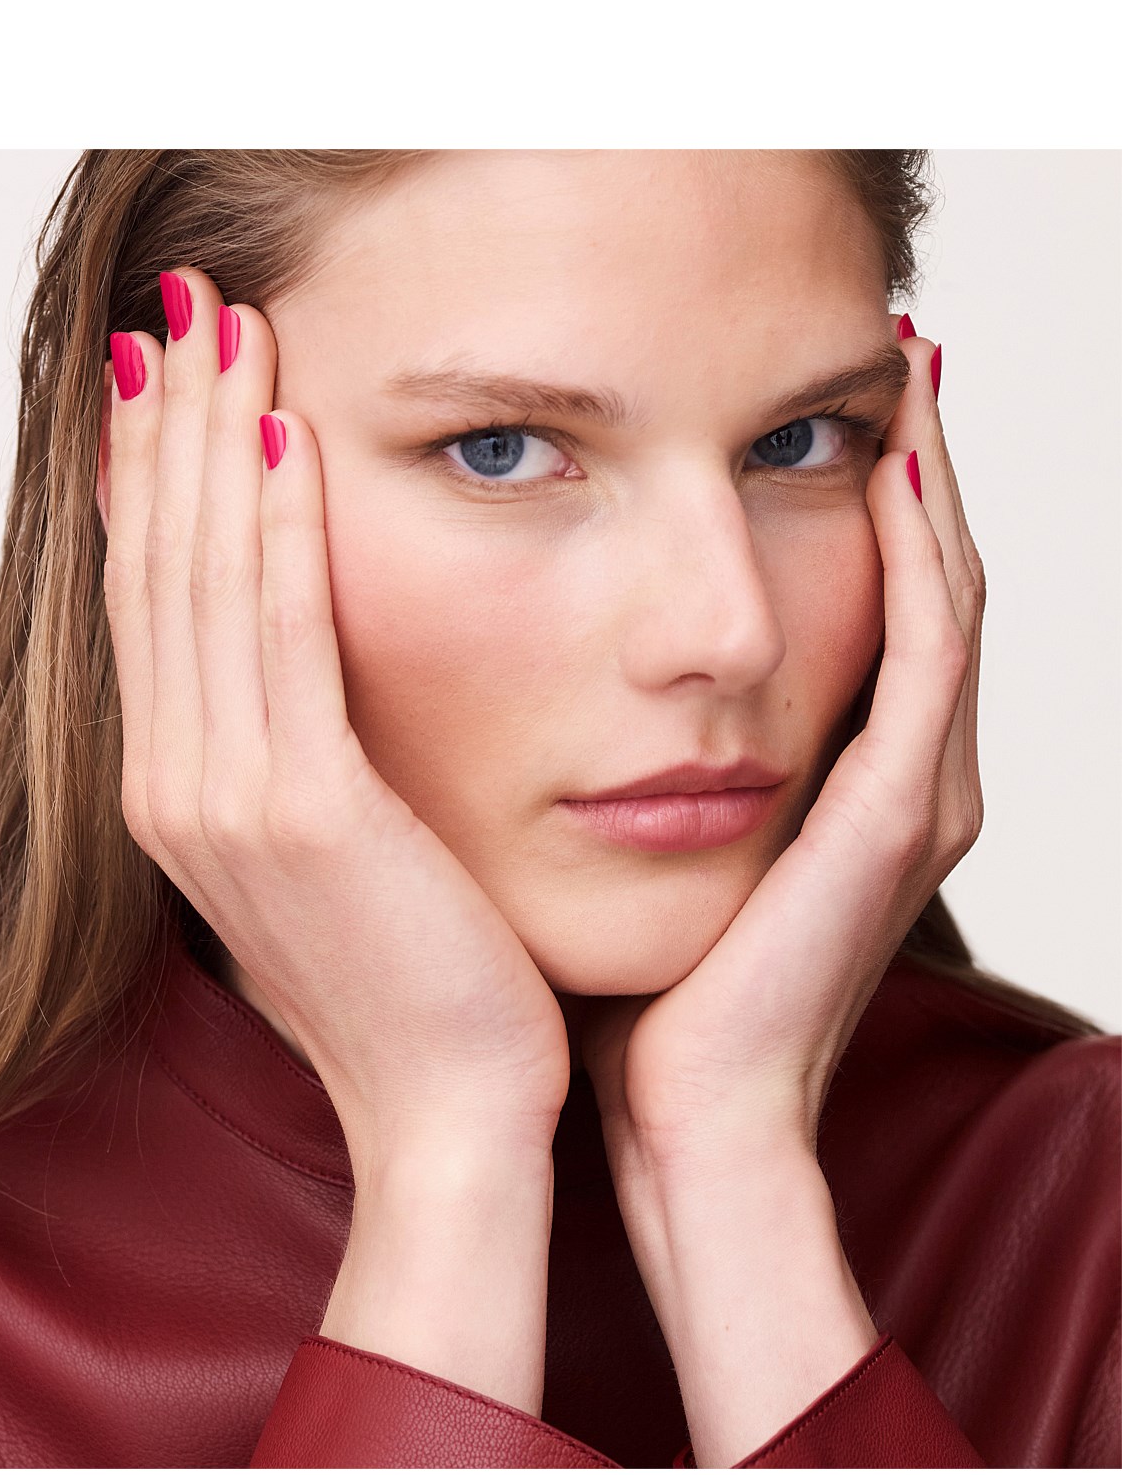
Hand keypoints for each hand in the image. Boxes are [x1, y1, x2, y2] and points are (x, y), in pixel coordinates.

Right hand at [98, 267, 570, 1180]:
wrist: (453, 1110)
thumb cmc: (424, 982)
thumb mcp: (342, 854)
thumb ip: (302, 753)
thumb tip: (311, 667)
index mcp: (184, 795)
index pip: (156, 601)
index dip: (155, 478)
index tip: (175, 376)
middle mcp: (177, 789)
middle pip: (159, 568)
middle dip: (167, 427)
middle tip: (187, 306)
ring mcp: (225, 802)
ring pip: (202, 581)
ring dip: (208, 442)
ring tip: (224, 324)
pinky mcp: (302, 813)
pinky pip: (280, 638)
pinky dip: (273, 530)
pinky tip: (284, 435)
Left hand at [578, 325, 983, 1180]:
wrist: (686, 1124)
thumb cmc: (645, 997)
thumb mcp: (639, 853)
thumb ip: (625, 761)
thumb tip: (531, 683)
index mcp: (842, 786)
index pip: (868, 606)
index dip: (855, 503)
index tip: (803, 405)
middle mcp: (902, 779)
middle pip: (924, 580)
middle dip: (909, 463)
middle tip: (881, 350)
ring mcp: (915, 796)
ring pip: (944, 593)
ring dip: (929, 478)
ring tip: (900, 367)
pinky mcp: (899, 816)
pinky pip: (933, 652)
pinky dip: (923, 552)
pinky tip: (892, 460)